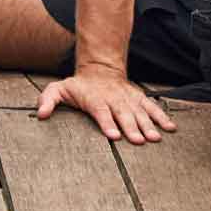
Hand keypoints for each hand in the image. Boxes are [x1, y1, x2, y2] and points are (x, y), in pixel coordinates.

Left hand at [34, 64, 176, 143]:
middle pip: (123, 114)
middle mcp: (113, 99)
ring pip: (139, 112)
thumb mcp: (59, 89)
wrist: (100, 69)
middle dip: (131, 127)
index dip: (107, 123)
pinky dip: (162, 117)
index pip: (101, 112)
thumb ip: (48, 100)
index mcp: (95, 99)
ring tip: (155, 138)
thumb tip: (40, 114)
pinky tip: (170, 128)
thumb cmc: (78, 86)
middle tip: (138, 141)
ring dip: (148, 125)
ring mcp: (128, 99)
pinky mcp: (138, 99)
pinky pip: (152, 107)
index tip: (114, 135)